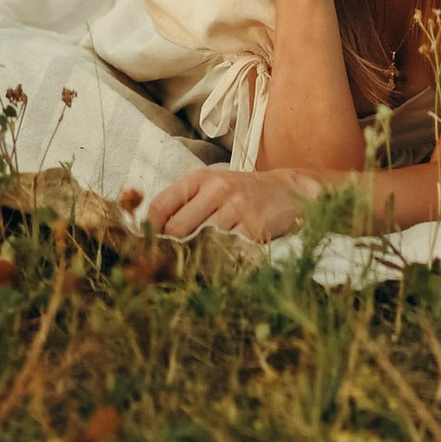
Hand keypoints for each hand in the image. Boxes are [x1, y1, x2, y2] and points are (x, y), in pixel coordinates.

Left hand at [139, 164, 319, 243]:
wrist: (290, 192)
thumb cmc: (244, 193)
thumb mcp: (212, 187)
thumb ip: (184, 204)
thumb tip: (151, 234)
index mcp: (200, 178)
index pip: (160, 206)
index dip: (150, 231)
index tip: (150, 247)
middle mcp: (217, 190)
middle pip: (176, 230)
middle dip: (172, 250)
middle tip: (172, 262)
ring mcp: (236, 209)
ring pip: (201, 244)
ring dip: (200, 256)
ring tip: (205, 259)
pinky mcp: (253, 229)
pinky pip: (227, 252)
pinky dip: (223, 259)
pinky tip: (229, 256)